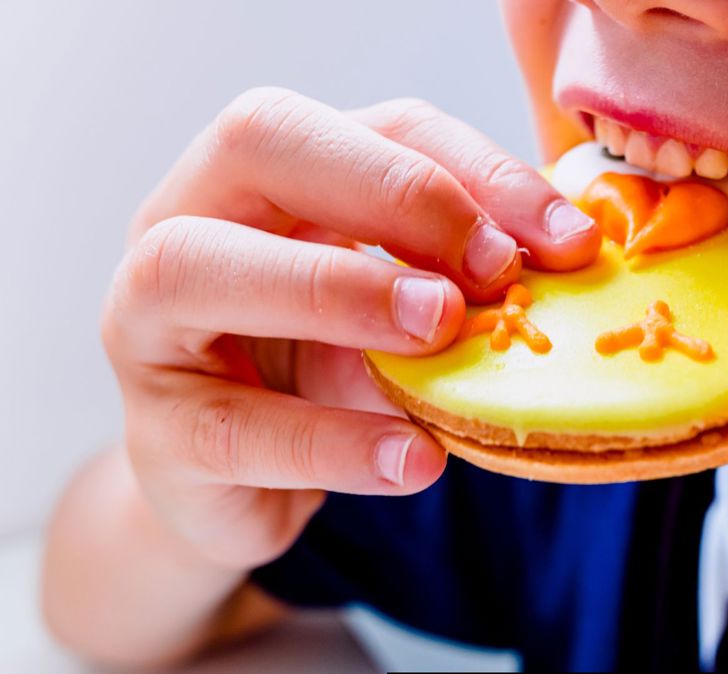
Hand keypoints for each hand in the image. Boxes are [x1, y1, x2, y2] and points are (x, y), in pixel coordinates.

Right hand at [103, 87, 599, 570]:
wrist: (232, 480)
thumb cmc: (325, 365)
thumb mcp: (398, 309)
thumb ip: (458, 281)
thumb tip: (561, 262)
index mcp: (272, 174)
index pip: (379, 126)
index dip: (477, 171)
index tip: (567, 241)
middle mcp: (188, 218)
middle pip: (260, 140)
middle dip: (393, 193)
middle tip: (490, 270)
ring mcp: (148, 323)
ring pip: (197, 266)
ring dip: (336, 290)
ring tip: (440, 335)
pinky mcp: (156, 432)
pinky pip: (231, 428)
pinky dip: (333, 442)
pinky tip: (413, 457)